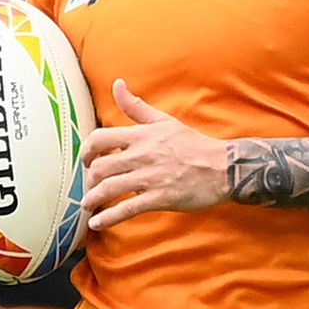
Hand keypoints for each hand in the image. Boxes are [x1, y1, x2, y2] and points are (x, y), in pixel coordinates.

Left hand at [80, 80, 226, 229]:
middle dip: (88, 180)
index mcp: (141, 136)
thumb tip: (117, 84)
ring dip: (92, 199)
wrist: (222, 168)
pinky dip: (107, 218)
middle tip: (89, 187)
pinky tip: (97, 223)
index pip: (99, 139)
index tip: (85, 161)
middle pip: (100, 167)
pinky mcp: (159, 198)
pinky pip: (126, 209)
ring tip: (88, 206)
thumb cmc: (193, 144)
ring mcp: (149, 178)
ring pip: (108, 189)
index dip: (85, 151)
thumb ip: (136, 106)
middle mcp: (141, 156)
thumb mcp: (163, 120)